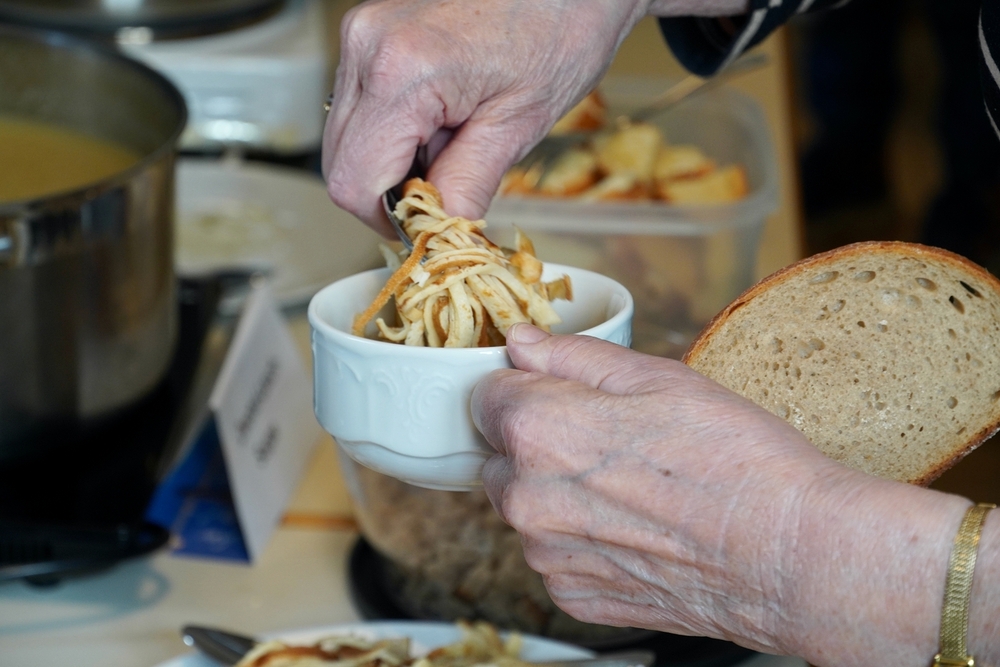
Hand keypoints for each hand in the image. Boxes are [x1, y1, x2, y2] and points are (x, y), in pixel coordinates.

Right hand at [322, 0, 652, 235]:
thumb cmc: (560, 28)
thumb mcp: (519, 124)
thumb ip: (468, 186)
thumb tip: (438, 235)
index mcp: (401, 73)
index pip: (352, 182)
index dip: (387, 220)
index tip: (426, 227)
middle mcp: (366, 47)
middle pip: (340, 162)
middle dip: (391, 189)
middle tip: (449, 184)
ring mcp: (363, 34)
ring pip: (348, 137)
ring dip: (394, 160)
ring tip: (454, 139)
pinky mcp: (370, 32)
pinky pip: (362, 107)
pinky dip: (396, 131)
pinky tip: (442, 118)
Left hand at [471, 324, 971, 662]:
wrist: (789, 556)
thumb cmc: (735, 460)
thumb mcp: (657, 378)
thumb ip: (572, 355)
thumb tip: (520, 342)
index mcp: (537, 431)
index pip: (486, 396)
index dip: (526, 388)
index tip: (565, 394)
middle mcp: (527, 500)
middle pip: (500, 455)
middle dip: (537, 442)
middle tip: (611, 441)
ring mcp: (547, 556)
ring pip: (527, 508)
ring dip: (558, 494)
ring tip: (633, 488)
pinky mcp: (573, 596)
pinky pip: (555, 555)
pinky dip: (582, 541)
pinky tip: (637, 530)